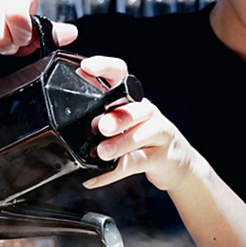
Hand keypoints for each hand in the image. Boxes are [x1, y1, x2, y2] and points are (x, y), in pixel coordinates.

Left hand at [79, 56, 196, 192]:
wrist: (177, 164)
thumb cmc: (144, 141)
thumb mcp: (125, 124)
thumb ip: (102, 116)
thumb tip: (68, 115)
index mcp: (133, 99)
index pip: (122, 75)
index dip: (106, 67)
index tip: (87, 67)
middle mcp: (147, 113)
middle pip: (137, 108)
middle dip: (120, 116)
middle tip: (102, 126)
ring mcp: (158, 134)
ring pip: (142, 135)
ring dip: (121, 144)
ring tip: (102, 153)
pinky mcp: (160, 157)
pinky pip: (135, 164)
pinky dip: (112, 174)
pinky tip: (93, 178)